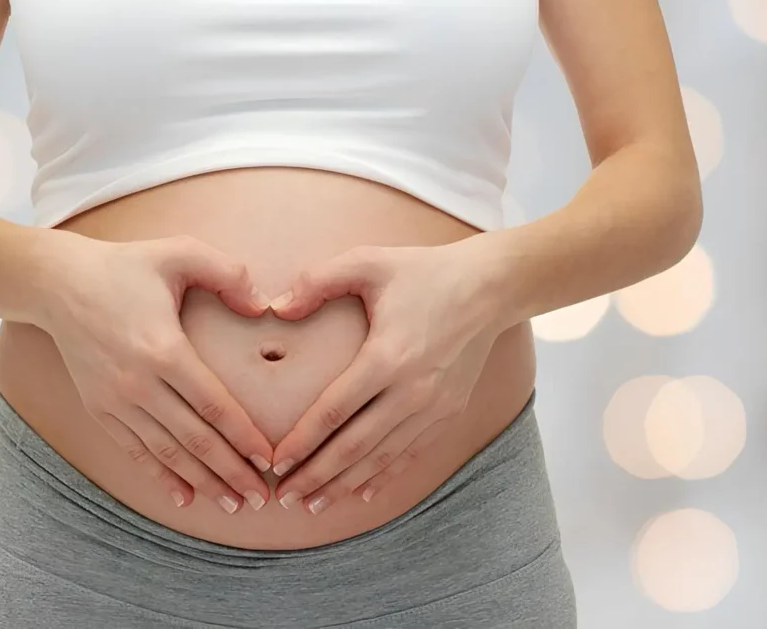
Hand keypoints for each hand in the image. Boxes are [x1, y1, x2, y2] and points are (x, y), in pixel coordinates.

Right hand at [37, 231, 274, 513]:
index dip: (244, 437)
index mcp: (163, 349)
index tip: (270, 459)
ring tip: (233, 504)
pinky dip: (160, 476)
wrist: (56, 284)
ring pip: (167, 453)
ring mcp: (115, 401)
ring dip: (202, 482)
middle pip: (195, 440)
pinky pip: (135, 451)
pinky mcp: (98, 409)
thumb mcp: (178, 252)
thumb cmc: (124, 266)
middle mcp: (138, 384)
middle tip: (262, 498)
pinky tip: (184, 497)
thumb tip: (263, 305)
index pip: (214, 405)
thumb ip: (227, 273)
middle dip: (231, 472)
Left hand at [268, 240, 506, 513]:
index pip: (334, 412)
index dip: (302, 441)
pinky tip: (360, 493)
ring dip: (345, 484)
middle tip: (285, 497)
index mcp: (387, 357)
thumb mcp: (367, 262)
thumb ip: (317, 282)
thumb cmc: (423, 271)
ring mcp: (434, 407)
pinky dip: (383, 476)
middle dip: (317, 476)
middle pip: (355, 446)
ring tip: (313, 504)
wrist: (491, 287)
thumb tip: (276, 307)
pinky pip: (410, 453)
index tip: (275, 462)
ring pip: (381, 457)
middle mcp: (412, 391)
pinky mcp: (449, 412)